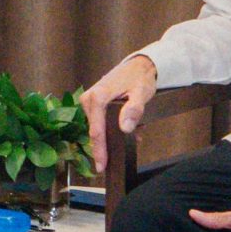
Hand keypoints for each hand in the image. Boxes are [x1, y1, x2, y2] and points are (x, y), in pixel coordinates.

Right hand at [82, 53, 158, 174]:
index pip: (96, 131)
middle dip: (104, 148)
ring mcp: (89, 100)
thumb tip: (125, 128)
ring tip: (126, 144)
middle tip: (112, 164)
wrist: (139, 64)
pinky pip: (99, 121)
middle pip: (94, 131)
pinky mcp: (92, 102)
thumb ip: (134, 110)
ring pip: (97, 128)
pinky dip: (110, 130)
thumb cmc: (140, 78)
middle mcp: (88, 99)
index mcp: (97, 98)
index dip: (99, 151)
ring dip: (109, 138)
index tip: (101, 167)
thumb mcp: (141, 93)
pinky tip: (125, 133)